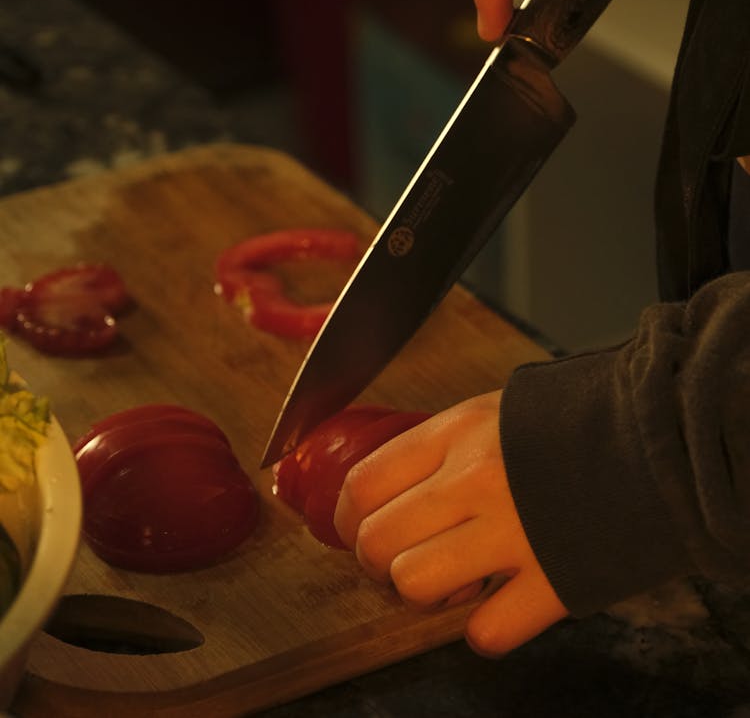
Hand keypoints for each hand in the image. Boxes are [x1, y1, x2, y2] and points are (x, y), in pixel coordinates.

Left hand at [334, 391, 567, 655]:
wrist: (656, 437)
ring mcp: (511, 533)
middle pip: (376, 541)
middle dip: (376, 563)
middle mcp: (474, 480)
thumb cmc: (572, 421)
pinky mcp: (552, 582)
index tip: (354, 531)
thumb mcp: (492, 410)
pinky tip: (502, 603)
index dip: (345, 519)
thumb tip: (390, 485)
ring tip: (454, 582)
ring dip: (424, 594)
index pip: (364, 483)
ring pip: (414, 584)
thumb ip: (441, 446)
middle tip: (400, 562)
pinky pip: (485, 632)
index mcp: (457, 433)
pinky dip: (486, 628)